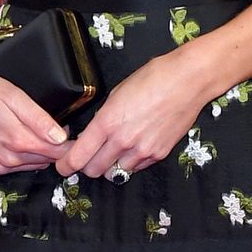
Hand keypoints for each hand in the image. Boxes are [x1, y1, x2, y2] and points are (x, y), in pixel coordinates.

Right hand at [0, 70, 69, 176]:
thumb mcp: (13, 96)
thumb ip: (38, 119)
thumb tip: (61, 137)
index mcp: (18, 140)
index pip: (57, 153)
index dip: (70, 145)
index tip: (76, 135)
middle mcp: (7, 159)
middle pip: (45, 160)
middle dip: (57, 149)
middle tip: (59, 131)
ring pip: (30, 166)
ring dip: (39, 154)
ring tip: (40, 135)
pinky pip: (12, 169)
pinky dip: (21, 159)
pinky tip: (19, 143)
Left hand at [56, 51, 204, 180]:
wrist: (189, 80)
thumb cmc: (154, 77)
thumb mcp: (117, 93)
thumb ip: (104, 117)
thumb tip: (95, 134)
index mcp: (107, 122)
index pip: (77, 157)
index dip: (65, 165)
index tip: (62, 165)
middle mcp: (123, 141)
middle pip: (92, 171)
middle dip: (86, 165)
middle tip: (89, 156)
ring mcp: (142, 150)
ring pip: (114, 173)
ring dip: (110, 166)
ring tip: (115, 150)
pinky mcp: (159, 154)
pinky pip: (136, 168)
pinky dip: (130, 162)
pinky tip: (135, 146)